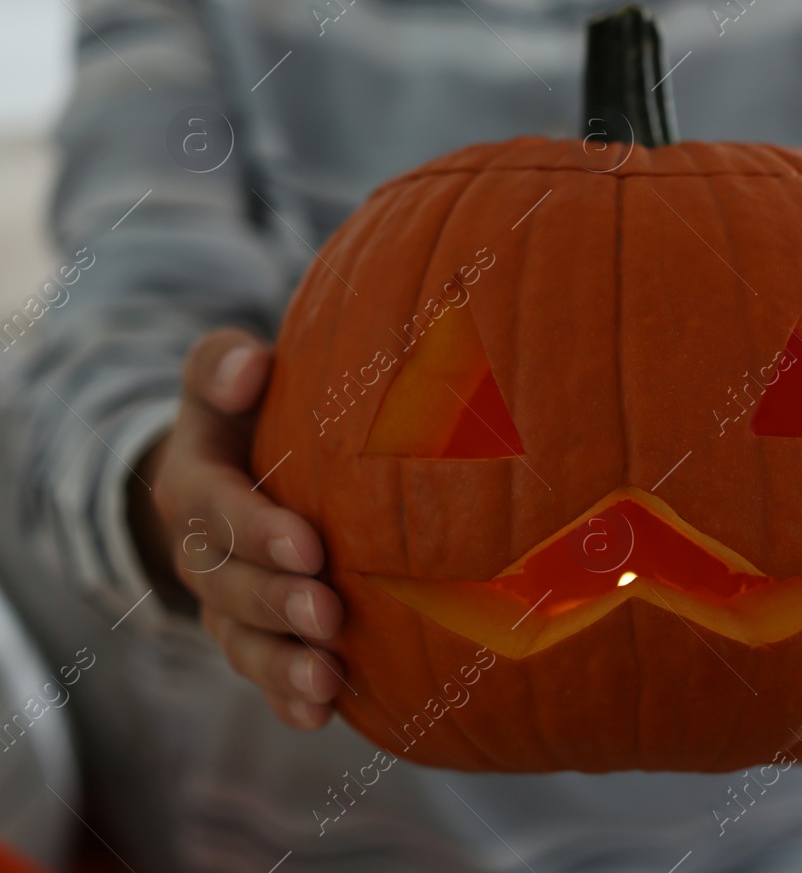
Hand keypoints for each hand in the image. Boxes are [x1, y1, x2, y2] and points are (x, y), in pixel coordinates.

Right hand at [128, 328, 344, 728]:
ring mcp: (227, 604)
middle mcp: (202, 554)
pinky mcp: (256, 638)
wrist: (240, 471)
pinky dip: (289, 699)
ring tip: (327, 682)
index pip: (218, 510)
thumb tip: (250, 364)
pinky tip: (325, 717)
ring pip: (245, 643)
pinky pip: (265, 676)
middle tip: (328, 615)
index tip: (309, 545)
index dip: (258, 531)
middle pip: (232, 587)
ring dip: (284, 666)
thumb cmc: (250, 414)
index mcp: (194, 487)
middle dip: (279, 604)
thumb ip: (223, 366)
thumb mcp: (224, 380)